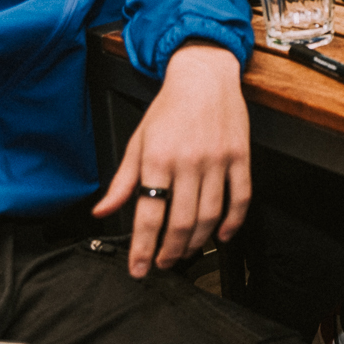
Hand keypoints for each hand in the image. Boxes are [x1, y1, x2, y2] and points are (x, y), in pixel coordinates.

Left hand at [93, 41, 251, 277]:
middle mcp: (188, 161)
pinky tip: (222, 235)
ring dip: (198, 242)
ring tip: (186, 252)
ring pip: (210, 215)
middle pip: (181, 221)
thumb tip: (102, 211)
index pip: (148, 214)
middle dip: (170, 251)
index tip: (139, 268)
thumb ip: (123, 180)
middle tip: (163, 263)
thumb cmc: (169, 108)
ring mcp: (218, 160)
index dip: (142, 247)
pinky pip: (241, 198)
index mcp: (157, 158)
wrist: (204, 76)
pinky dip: (233, 222)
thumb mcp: (138, 141)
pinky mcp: (240, 156)